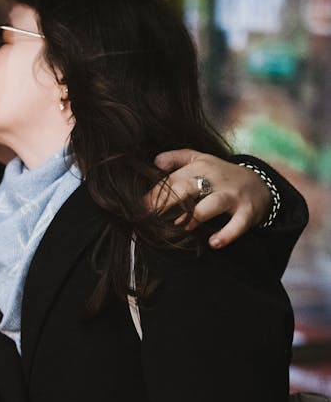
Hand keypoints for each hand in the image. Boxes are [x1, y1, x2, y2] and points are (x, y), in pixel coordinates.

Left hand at [146, 150, 272, 248]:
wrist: (261, 184)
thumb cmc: (222, 175)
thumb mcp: (202, 160)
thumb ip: (178, 158)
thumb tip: (155, 161)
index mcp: (201, 166)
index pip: (173, 179)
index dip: (155, 194)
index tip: (140, 208)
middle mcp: (216, 179)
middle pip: (187, 188)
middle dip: (166, 202)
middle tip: (149, 218)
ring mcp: (232, 196)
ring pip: (211, 204)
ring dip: (195, 216)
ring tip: (185, 227)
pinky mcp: (247, 212)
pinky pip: (237, 224)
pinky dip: (226, 234)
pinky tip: (214, 243)